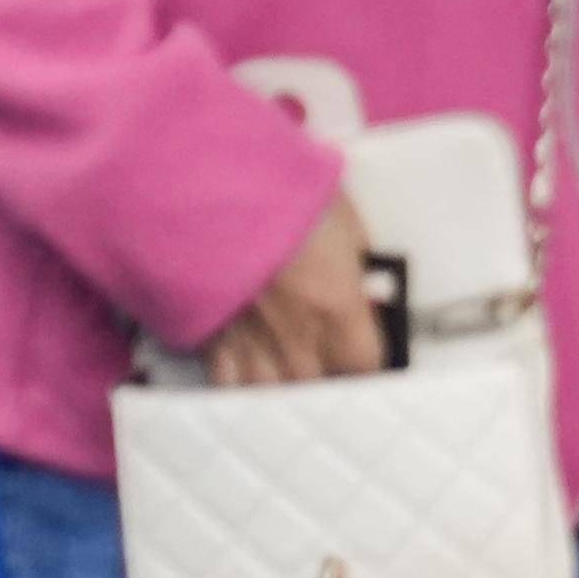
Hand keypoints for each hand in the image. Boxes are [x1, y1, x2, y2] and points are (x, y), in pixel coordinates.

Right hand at [202, 193, 389, 388]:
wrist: (208, 183)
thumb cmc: (281, 191)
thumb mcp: (344, 220)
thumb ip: (361, 264)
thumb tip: (370, 289)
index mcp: (336, 307)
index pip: (366, 366)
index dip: (369, 362)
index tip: (368, 351)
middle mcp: (294, 336)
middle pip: (319, 389)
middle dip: (329, 379)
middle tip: (332, 365)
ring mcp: (248, 341)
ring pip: (272, 394)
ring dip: (287, 390)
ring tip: (294, 379)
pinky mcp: (208, 334)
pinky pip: (225, 382)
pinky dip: (239, 386)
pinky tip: (248, 377)